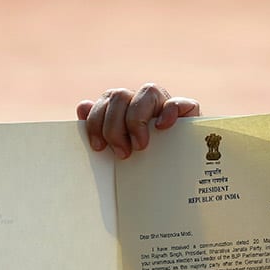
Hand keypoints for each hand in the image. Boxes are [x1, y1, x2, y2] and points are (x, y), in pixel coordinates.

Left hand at [77, 84, 200, 158]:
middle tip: (122, 153)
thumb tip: (82, 106)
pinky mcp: (187, 112)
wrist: (177, 177)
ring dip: (137, 120)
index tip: (99, 147)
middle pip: (120, 95)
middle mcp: (142, 100)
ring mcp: (165, 103)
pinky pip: (178, 102)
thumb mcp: (116, 148)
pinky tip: (162, 127)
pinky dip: (168, 112)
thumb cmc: (140, 164)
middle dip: (114, 127)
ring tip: (140, 146)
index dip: (96, 122)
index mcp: (123, 106)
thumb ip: (99, 128)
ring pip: (148, 91)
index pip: (105, 100)